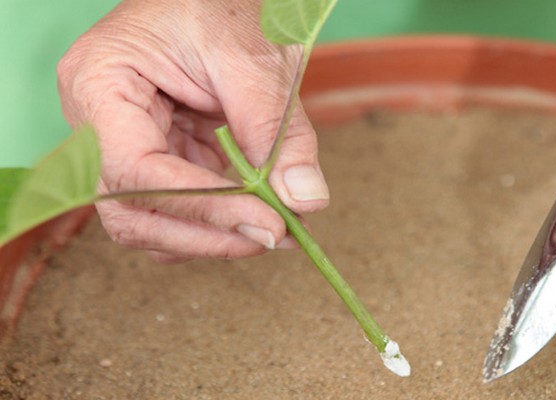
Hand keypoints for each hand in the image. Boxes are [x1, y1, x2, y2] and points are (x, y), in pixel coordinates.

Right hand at [57, 0, 328, 261]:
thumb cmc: (218, 2)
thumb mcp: (253, 56)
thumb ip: (277, 131)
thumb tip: (304, 201)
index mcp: (100, 84)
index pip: (135, 172)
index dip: (202, 207)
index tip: (266, 223)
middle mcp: (99, 126)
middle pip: (133, 213)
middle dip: (207, 235)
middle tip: (274, 234)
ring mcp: (126, 146)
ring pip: (154, 222)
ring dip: (215, 234)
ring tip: (276, 222)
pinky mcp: (158, 157)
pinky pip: (179, 207)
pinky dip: (220, 219)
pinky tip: (259, 208)